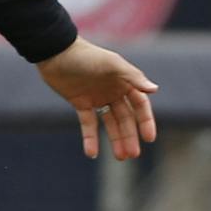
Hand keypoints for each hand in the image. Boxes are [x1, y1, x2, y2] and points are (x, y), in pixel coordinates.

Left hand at [36, 36, 157, 160]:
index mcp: (124, 81)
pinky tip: (92, 153)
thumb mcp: (111, 64)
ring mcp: (98, 98)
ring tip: (120, 157)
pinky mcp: (81, 104)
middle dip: (130, 136)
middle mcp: (114, 91)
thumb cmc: (86, 55)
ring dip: (115, 140)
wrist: (56, 53)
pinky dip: (91, 139)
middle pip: (126, 118)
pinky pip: (89, 124)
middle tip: (132, 155)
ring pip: (110, 123)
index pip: (140, 105)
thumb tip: (154, 90)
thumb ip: (133, 77)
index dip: (146, 121)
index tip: (149, 138)